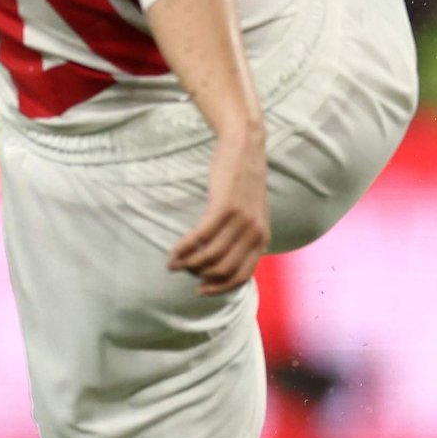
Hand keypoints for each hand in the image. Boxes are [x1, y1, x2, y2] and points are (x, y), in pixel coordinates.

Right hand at [169, 124, 270, 294]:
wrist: (245, 148)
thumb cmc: (243, 182)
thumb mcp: (252, 213)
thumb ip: (244, 237)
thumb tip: (223, 264)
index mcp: (263, 238)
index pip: (242, 276)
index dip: (220, 288)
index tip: (201, 289)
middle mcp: (255, 232)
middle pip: (223, 270)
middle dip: (200, 276)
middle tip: (184, 271)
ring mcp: (241, 220)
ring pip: (210, 256)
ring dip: (189, 264)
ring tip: (174, 263)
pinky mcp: (224, 207)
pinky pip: (200, 237)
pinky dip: (184, 249)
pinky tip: (173, 253)